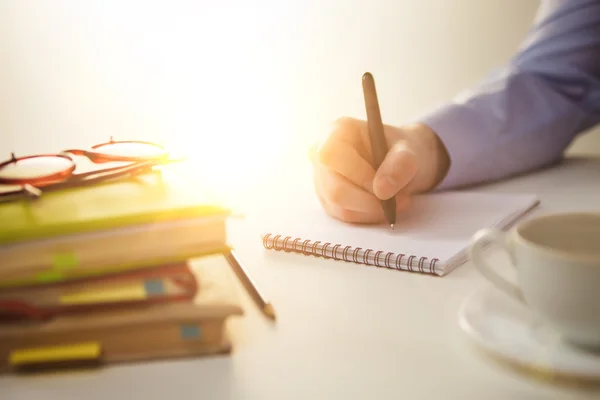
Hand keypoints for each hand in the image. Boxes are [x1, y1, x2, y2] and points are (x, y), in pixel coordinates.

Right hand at [312, 117, 449, 223]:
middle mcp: (322, 156)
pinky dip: (370, 215)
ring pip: (340, 206)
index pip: (332, 156)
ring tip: (398, 201)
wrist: (398, 161)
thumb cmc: (399, 150)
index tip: (384, 187)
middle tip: (397, 200)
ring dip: (373, 210)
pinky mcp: (328, 200)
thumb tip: (382, 190)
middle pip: (334, 189)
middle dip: (369, 201)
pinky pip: (346, 215)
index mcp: (337, 132)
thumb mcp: (409, 151)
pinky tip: (385, 206)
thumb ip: (400, 165)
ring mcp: (322, 179)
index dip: (357, 175)